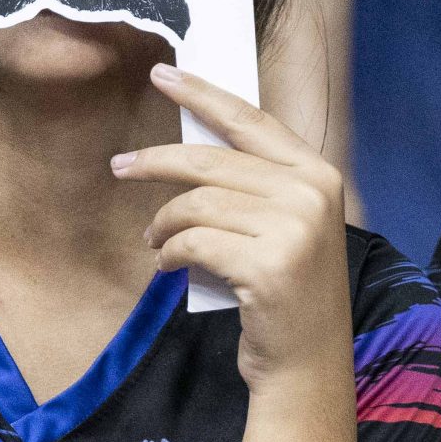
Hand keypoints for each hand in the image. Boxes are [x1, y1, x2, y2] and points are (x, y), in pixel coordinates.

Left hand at [120, 66, 353, 391]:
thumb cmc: (287, 295)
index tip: (163, 75)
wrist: (308, 366)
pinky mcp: (266, 265)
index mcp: (319, 176)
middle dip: (158, 162)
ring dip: (164, 223)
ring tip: (155, 242)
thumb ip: (255, 186)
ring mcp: (293, 229)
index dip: (204, 95)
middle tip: (121, 166)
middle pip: (213, 160)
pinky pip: (193, 241)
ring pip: (197, 203)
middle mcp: (311, 195)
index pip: (252, 121)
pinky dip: (170, 254)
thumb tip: (187, 151)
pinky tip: (167, 267)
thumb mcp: (286, 228)